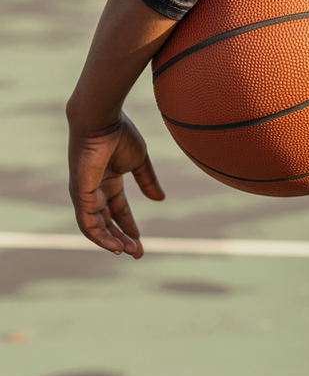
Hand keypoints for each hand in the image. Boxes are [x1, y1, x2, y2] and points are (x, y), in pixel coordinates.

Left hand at [68, 114, 164, 257]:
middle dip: (122, 238)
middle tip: (137, 253)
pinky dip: (100, 237)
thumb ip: (148, 181)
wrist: (102, 122)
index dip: (129, 225)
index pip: (118, 209)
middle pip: (107, 222)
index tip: (141, 240)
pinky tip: (115, 245)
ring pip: (96, 227)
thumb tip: (160, 199)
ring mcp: (85, 194)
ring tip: (129, 252)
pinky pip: (88, 223)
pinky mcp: (80, 196)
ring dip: (112, 242)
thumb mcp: (140, 162)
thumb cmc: (120, 135)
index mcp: (108, 180)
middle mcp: (95, 190)